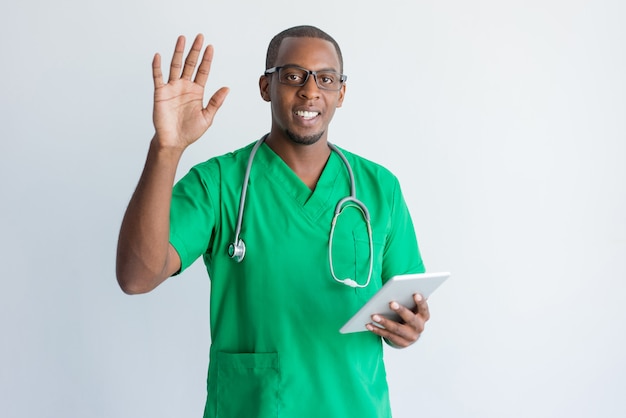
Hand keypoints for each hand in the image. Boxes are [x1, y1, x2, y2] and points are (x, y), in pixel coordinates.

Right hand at [152, 34, 228, 149]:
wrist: (174, 142)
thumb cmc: (189, 131)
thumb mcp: (207, 117)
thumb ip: (216, 102)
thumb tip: (227, 88)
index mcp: (197, 92)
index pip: (203, 71)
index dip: (207, 59)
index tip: (211, 47)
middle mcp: (185, 86)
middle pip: (190, 64)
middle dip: (195, 50)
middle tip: (199, 37)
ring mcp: (172, 88)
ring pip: (175, 66)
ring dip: (178, 52)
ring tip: (182, 39)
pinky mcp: (160, 93)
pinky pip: (158, 77)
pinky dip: (157, 66)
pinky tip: (158, 56)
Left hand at [366, 293, 429, 347]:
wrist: (410, 335)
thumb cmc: (409, 316)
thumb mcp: (413, 308)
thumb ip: (410, 300)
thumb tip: (406, 288)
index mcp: (423, 316)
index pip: (424, 308)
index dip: (421, 302)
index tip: (415, 294)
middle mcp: (419, 327)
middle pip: (410, 319)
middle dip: (401, 311)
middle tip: (391, 303)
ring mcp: (410, 337)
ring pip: (396, 329)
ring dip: (384, 322)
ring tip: (374, 315)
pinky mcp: (401, 343)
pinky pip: (388, 336)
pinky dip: (377, 330)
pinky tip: (369, 325)